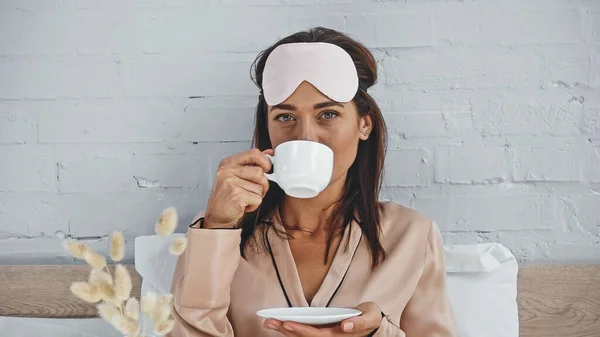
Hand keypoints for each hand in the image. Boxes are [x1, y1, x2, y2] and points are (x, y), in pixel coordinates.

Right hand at [203, 148, 273, 228]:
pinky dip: (254, 205)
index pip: (254, 153)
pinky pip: (258, 199)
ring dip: (257, 196)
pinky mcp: (236, 195)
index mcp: (228, 163)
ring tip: (245, 198)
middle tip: (253, 190)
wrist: (217, 215)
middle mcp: (227, 171)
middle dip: (262, 184)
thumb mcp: (237, 175)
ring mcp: (230, 183)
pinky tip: (244, 205)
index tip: (267, 169)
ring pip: (260, 187)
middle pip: (260, 172)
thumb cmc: (227, 195)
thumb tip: (270, 152)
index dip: (265, 161)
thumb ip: (253, 163)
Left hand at [263, 302, 381, 336]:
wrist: (373, 322)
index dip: (301, 330)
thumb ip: (360, 322)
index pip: (316, 335)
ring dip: (284, 330)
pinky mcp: (321, 332)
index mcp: (339, 336)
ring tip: (268, 322)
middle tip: (268, 321)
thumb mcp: (371, 316)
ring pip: (301, 336)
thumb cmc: (371, 318)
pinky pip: (303, 332)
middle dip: (286, 330)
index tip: (287, 323)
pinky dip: (291, 328)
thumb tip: (345, 325)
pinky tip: (279, 323)